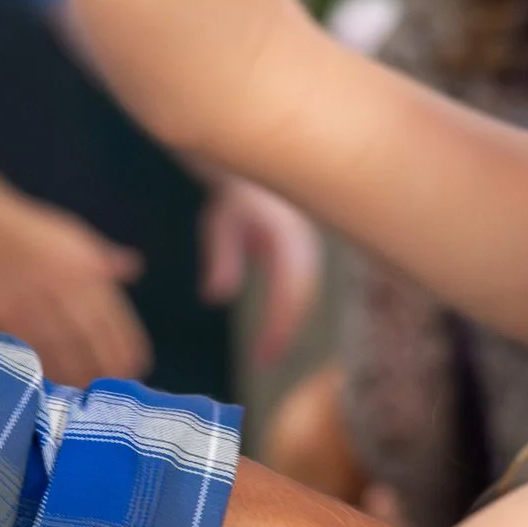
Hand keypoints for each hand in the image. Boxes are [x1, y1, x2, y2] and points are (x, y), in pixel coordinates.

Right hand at [0, 181, 150, 383]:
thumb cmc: (30, 231)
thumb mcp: (73, 235)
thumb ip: (104, 258)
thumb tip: (133, 268)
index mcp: (85, 268)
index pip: (113, 316)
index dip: (126, 345)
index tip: (136, 366)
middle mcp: (64, 286)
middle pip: (91, 337)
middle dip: (105, 366)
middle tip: (113, 386)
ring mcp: (34, 301)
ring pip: (62, 348)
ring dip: (77, 373)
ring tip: (86, 390)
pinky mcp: (6, 312)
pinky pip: (30, 346)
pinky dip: (44, 365)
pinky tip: (53, 379)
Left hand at [198, 175, 322, 366]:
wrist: (263, 164)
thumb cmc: (234, 193)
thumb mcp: (220, 221)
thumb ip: (221, 257)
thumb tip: (216, 296)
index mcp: (289, 237)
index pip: (290, 291)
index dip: (279, 326)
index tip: (261, 355)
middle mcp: (307, 245)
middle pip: (302, 298)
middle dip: (285, 331)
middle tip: (263, 362)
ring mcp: (310, 249)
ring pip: (305, 295)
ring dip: (288, 325)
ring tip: (266, 353)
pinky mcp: (306, 255)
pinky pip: (302, 289)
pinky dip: (289, 312)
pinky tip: (272, 333)